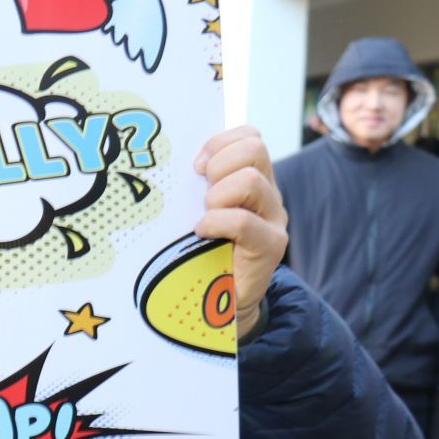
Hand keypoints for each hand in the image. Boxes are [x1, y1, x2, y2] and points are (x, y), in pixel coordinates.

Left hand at [194, 125, 287, 341]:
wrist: (220, 302)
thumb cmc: (200, 249)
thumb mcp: (197, 208)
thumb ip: (196, 186)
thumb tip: (165, 162)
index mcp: (252, 178)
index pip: (250, 136)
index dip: (220, 142)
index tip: (196, 166)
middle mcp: (268, 194)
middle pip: (255, 149)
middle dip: (219, 164)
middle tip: (202, 194)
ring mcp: (273, 219)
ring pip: (251, 180)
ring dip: (217, 196)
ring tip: (205, 217)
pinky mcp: (271, 246)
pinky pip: (243, 221)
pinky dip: (216, 223)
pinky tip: (202, 233)